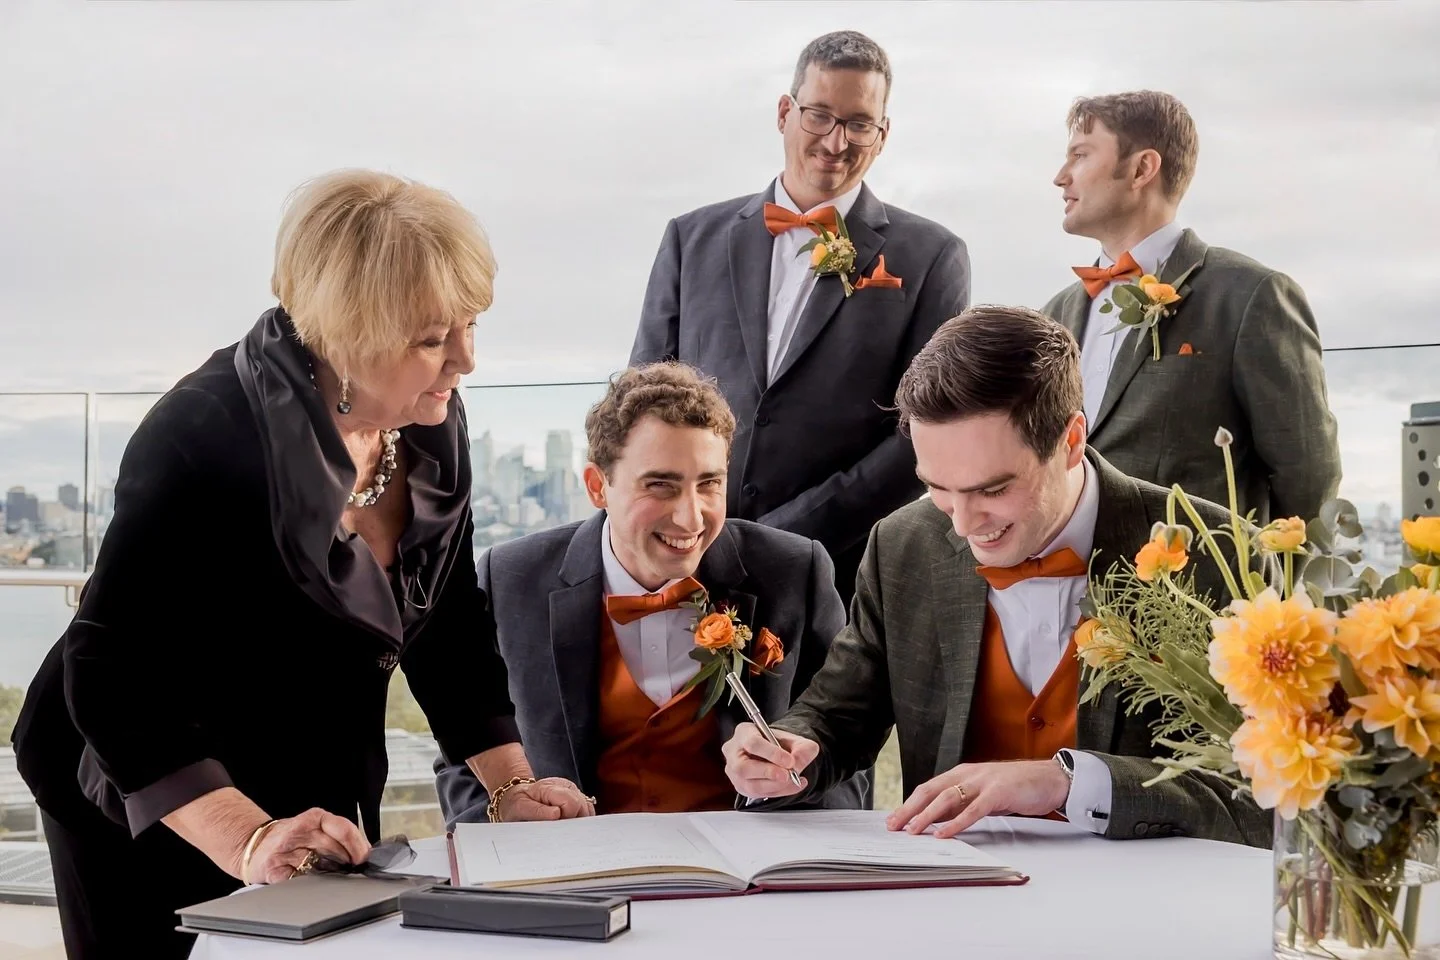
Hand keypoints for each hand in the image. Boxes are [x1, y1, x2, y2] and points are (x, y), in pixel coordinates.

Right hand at [245, 808, 370, 884]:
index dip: (358, 846)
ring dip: (328, 874)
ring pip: (318, 866)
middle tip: (349, 868)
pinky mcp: (273, 869)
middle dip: (346, 862)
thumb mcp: (316, 829)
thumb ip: (339, 836)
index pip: (343, 829)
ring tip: (324, 872)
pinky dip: (307, 885)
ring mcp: (285, 850)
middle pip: (334, 849)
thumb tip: (365, 852)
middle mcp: (300, 831)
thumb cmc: (291, 839)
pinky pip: (297, 881)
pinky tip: (306, 882)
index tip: (364, 858)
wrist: (255, 846)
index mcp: (314, 818)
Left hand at [498, 777, 595, 820]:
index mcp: (551, 787)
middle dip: (572, 821)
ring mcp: (573, 791)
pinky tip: (567, 823)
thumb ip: (537, 811)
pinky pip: (587, 811)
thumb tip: (556, 813)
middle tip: (555, 827)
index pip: (572, 803)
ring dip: (576, 820)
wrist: (518, 796)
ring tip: (560, 823)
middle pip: (583, 806)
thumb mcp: (520, 808)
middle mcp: (565, 786)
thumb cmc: (518, 804)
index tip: (553, 826)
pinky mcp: (577, 797)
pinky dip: (580, 820)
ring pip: (587, 809)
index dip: (565, 818)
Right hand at [721, 722, 816, 798]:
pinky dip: (778, 792)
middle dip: (768, 773)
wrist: (777, 754)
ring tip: (793, 780)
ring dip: (775, 785)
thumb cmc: (780, 744)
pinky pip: (757, 795)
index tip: (789, 761)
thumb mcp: (796, 740)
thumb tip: (798, 763)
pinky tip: (792, 786)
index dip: (771, 753)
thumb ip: (802, 749)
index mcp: (744, 732)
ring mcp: (734, 772)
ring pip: (749, 785)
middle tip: (788, 775)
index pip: (752, 743)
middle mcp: (733, 752)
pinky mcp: (741, 787)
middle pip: (743, 767)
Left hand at [887, 760, 1069, 838]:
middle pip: (931, 791)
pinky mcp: (999, 792)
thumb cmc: (1016, 787)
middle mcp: (968, 774)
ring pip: (947, 798)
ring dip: (927, 816)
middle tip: (894, 826)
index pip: (928, 788)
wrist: (1049, 778)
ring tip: (913, 830)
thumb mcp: (982, 794)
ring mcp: (983, 782)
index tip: (893, 819)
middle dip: (910, 809)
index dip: (909, 803)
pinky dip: (957, 822)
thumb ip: (962, 803)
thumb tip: (937, 820)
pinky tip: (945, 832)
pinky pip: (973, 809)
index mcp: (962, 774)